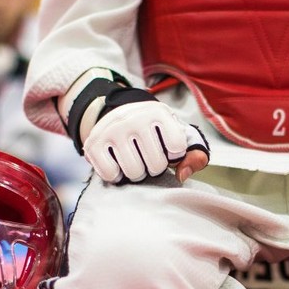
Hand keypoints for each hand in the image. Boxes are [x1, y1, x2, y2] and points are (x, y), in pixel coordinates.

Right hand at [83, 99, 208, 183]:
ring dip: (137, 173)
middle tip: (148, 157)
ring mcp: (112, 130)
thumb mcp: (178, 136)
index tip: (168, 149)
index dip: (174, 156)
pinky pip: (111, 174)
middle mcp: (134, 118)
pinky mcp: (94, 143)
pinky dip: (117, 176)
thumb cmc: (154, 132)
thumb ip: (194, 155)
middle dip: (155, 167)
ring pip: (134, 172)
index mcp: (158, 112)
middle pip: (156, 165)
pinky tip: (119, 165)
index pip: (177, 147)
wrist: (118, 118)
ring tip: (136, 162)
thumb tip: (182, 175)